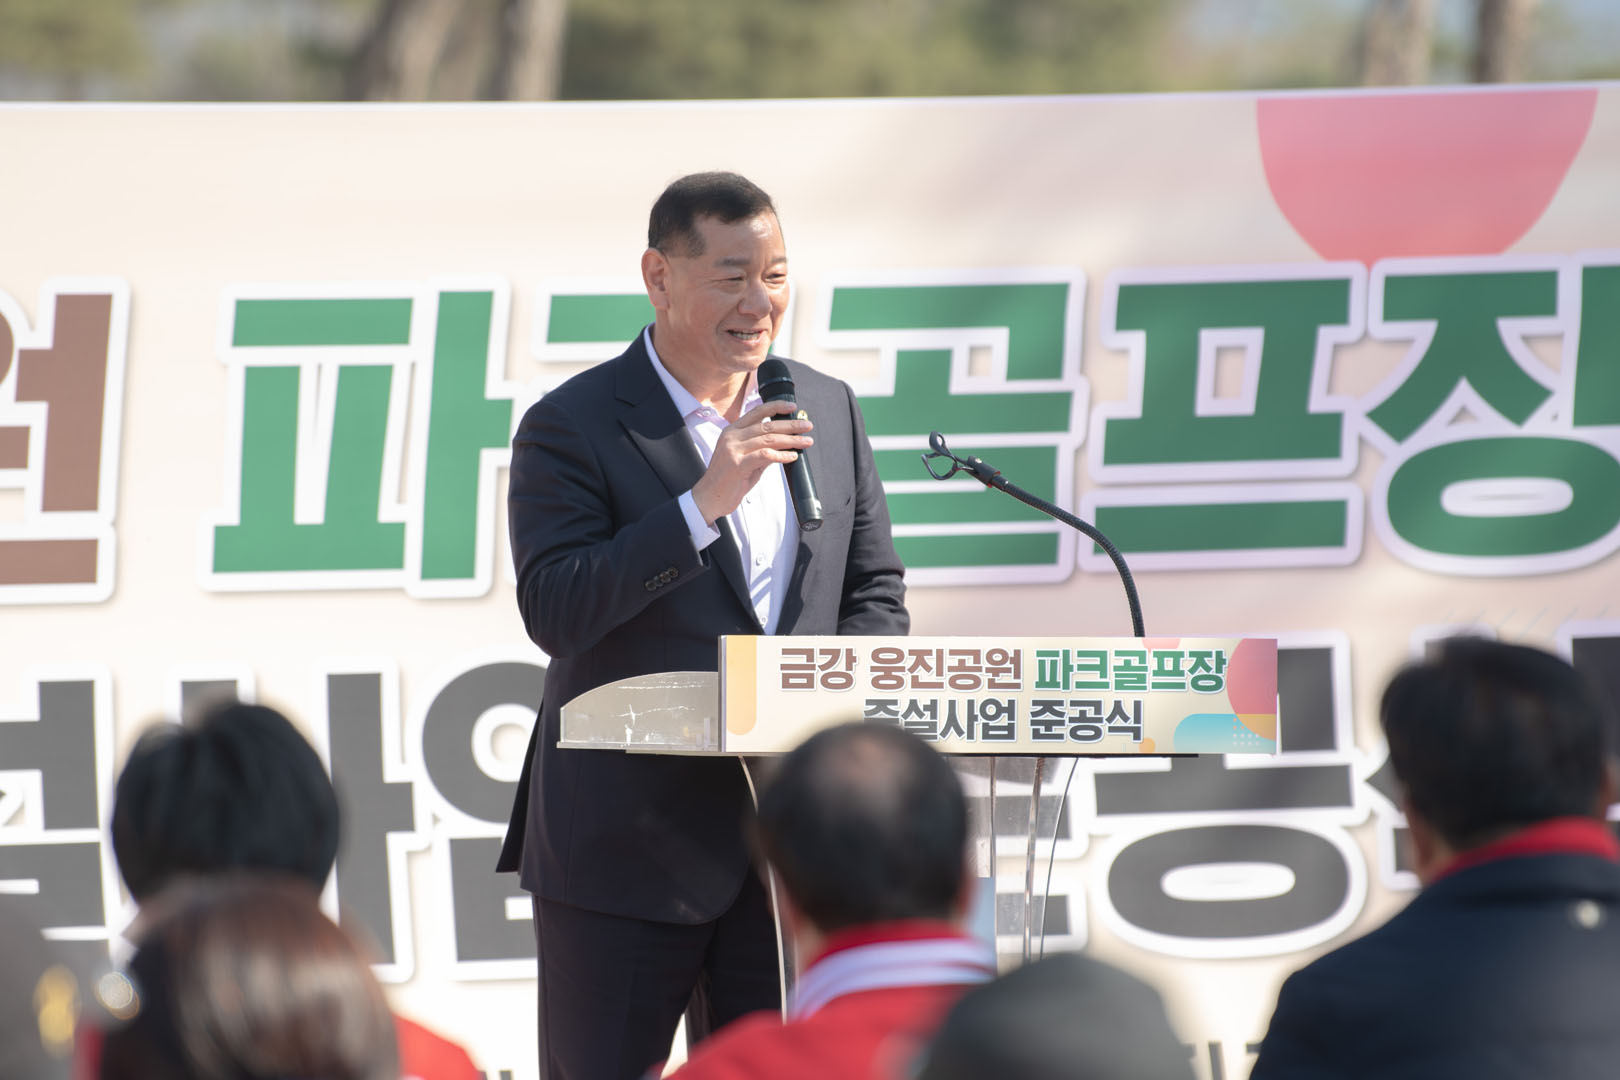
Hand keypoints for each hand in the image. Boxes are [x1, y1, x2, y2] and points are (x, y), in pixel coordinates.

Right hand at [691, 399, 812, 524]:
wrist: (708, 498)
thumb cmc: (728, 480)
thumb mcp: (746, 460)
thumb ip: (762, 450)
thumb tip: (784, 444)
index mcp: (732, 431)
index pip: (757, 412)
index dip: (776, 407)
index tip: (793, 407)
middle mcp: (731, 437)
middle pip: (767, 425)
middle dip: (790, 425)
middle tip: (807, 426)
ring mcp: (733, 449)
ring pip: (768, 439)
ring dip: (791, 440)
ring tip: (806, 442)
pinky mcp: (737, 464)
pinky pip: (764, 456)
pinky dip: (781, 455)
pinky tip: (792, 456)